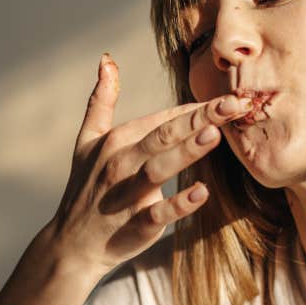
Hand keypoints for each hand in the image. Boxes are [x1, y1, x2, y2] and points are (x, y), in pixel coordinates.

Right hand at [45, 54, 250, 274]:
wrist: (72, 244)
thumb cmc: (86, 188)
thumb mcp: (87, 141)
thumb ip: (101, 100)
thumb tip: (106, 60)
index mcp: (116, 141)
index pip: (162, 119)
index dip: (196, 109)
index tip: (231, 97)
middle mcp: (121, 163)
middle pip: (163, 136)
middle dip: (199, 118)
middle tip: (234, 103)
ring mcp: (127, 195)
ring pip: (158, 169)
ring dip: (186, 152)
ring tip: (215, 134)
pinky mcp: (135, 225)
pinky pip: (158, 213)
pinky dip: (179, 204)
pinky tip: (202, 192)